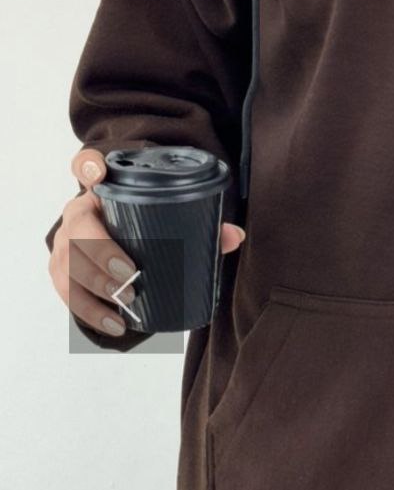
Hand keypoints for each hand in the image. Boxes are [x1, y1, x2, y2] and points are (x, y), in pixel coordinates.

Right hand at [48, 147, 245, 337]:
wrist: (116, 239)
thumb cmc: (143, 224)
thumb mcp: (164, 217)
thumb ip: (201, 222)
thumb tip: (234, 236)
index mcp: (102, 190)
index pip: (86, 165)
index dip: (89, 167)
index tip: (99, 174)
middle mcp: (79, 212)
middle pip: (77, 227)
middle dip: (99, 252)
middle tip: (128, 276)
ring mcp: (66, 242)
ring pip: (67, 263)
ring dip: (93, 287)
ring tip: (123, 305)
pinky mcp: (63, 271)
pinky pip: (65, 291)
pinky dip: (89, 311)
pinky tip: (113, 323)